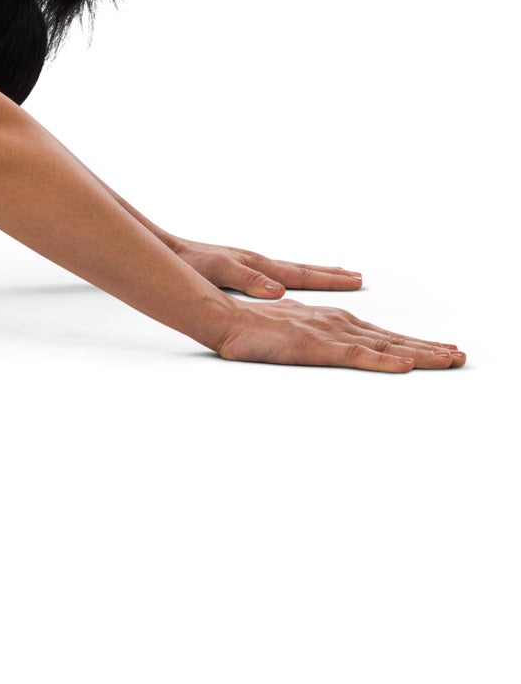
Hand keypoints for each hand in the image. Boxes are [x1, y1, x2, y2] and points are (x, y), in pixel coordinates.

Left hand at [169, 238, 362, 299]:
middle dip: (330, 275)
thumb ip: (249, 280)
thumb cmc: (190, 263)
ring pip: (290, 271)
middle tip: (356, 276)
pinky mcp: (239, 268)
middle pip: (302, 270)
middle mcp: (259, 263)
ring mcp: (250, 264)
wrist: (167, 252)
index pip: (302, 274)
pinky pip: (276, 274)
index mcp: (259, 266)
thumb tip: (280, 290)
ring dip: (314, 274)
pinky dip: (292, 277)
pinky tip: (289, 282)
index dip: (330, 280)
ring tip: (333, 275)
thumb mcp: (219, 272)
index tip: (356, 279)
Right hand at [213, 299, 464, 372]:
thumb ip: (312, 338)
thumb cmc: (248, 327)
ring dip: (421, 353)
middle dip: (429, 348)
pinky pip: (358, 356)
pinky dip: (385, 360)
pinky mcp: (317, 346)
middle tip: (460, 355)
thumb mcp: (288, 331)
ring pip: (385, 345)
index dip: (412, 343)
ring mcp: (329, 334)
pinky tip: (406, 365)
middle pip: (392, 338)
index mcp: (330, 321)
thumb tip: (330, 345)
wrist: (222, 318)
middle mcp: (336, 323)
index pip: (381, 335)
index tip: (440, 350)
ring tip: (450, 359)